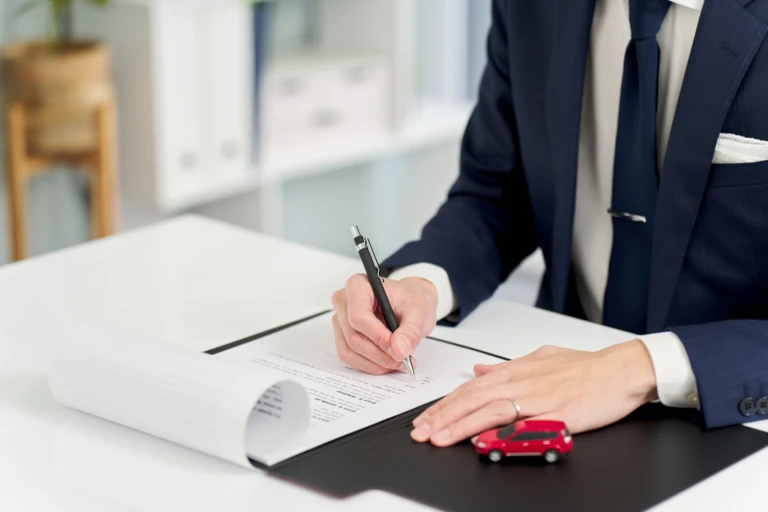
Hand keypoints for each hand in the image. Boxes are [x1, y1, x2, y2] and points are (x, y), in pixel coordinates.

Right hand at [331, 274, 437, 374]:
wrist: (409, 301)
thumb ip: (411, 331)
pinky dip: (368, 364)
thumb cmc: (410, 300)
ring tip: (397, 362)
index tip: (398, 348)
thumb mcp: (419, 312)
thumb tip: (399, 349)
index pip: (358, 317)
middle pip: (353, 336)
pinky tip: (386, 363)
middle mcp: (344, 301)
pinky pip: (348, 356)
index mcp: (359, 286)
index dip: (378, 337)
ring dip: (374, 363)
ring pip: (349, 350)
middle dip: (380, 354)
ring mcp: (340, 319)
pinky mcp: (342, 334)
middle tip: (403, 359)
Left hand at [410, 339, 657, 444]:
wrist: (622, 371)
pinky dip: (494, 429)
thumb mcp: (541, 358)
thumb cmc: (587, 367)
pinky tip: (477, 439)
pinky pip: (517, 422)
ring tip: (436, 437)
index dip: (445, 403)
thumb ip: (507, 366)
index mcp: (517, 369)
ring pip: (487, 409)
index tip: (426, 416)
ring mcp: (535, 397)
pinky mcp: (552, 413)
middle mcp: (521, 381)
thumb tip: (480, 372)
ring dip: (458, 424)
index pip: (470, 387)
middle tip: (420, 431)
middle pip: (471, 398)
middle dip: (442, 415)